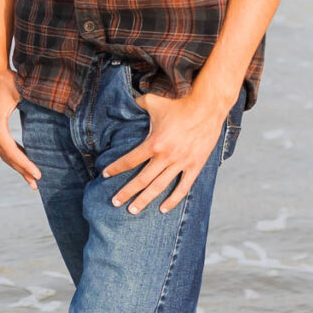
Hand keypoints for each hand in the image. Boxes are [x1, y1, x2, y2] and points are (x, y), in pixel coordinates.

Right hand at [0, 61, 39, 184]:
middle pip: (7, 156)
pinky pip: (1, 147)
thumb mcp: (23, 93)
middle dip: (22, 170)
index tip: (38, 175)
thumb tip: (60, 113)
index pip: (12, 151)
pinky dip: (12, 156)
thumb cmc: (8, 80)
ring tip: (31, 179)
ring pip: (3, 153)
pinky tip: (23, 162)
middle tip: (36, 183)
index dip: (25, 165)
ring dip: (17, 166)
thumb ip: (36, 105)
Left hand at [103, 84, 231, 213]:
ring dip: (145, 200)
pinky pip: (183, 187)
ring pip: (159, 187)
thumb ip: (138, 104)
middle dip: (126, 192)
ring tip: (132, 211)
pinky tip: (163, 209)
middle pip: (142, 180)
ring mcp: (181, 163)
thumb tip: (126, 101)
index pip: (130, 160)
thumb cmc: (179, 105)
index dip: (116, 168)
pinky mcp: (195, 166)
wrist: (207, 108)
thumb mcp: (154, 102)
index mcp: (154, 143)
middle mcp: (166, 156)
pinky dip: (173, 200)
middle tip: (115, 202)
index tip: (105, 175)